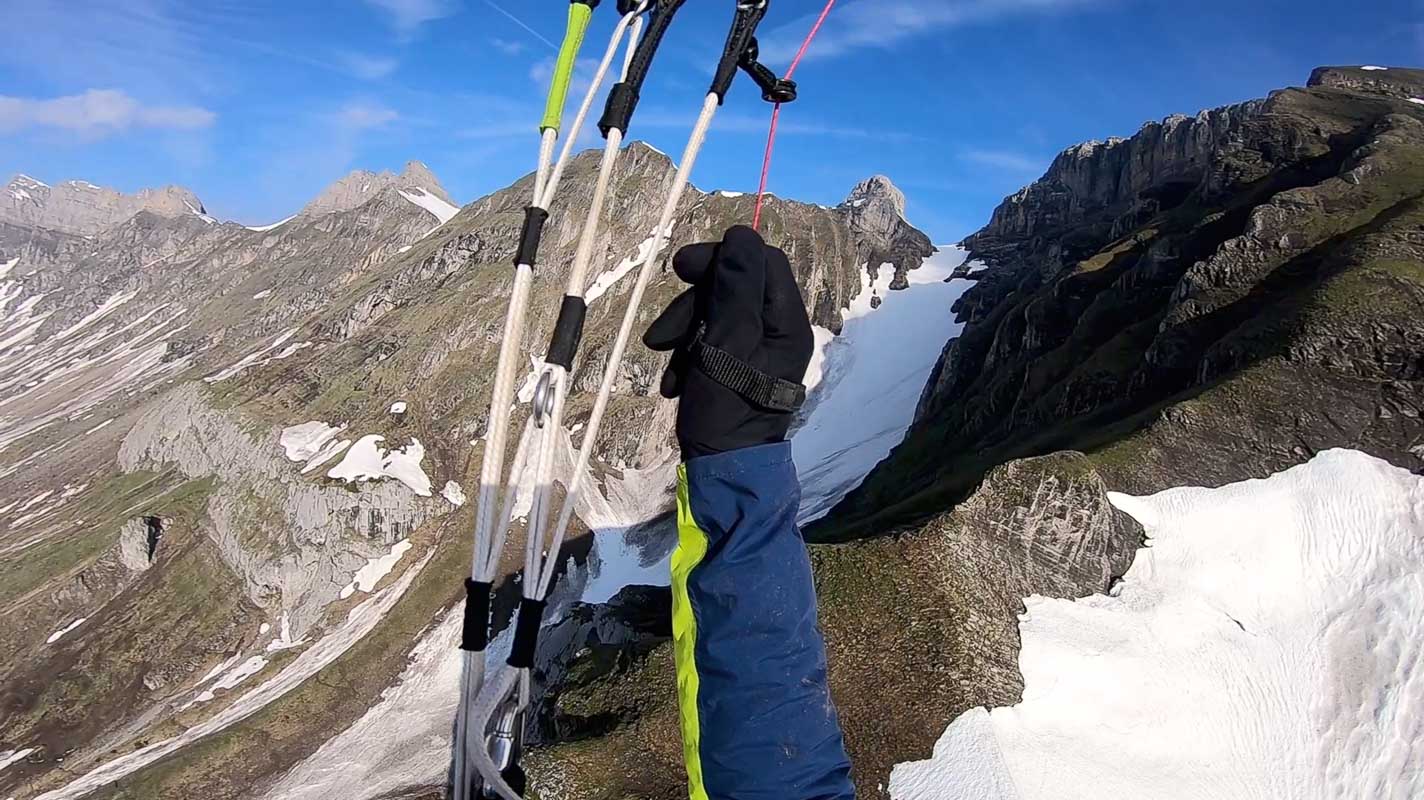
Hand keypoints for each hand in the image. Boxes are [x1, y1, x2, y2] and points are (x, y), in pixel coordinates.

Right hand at [643, 225, 812, 459]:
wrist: (719, 469)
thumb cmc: (727, 407)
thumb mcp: (728, 341)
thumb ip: (736, 287)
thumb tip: (742, 233)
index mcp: (786, 322)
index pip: (761, 261)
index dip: (722, 256)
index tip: (681, 268)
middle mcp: (777, 331)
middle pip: (734, 286)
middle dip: (693, 303)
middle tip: (662, 332)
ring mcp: (755, 350)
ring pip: (715, 313)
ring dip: (683, 332)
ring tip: (666, 364)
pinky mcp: (734, 366)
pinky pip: (708, 340)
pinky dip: (686, 354)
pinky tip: (675, 381)